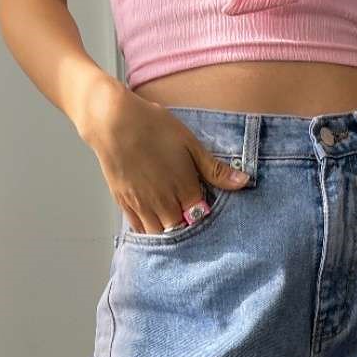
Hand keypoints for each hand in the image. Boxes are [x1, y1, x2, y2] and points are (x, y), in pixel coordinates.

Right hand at [75, 79, 251, 233]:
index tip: (207, 212)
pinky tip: (155, 224)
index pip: (202, 218)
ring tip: (174, 224)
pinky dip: (149, 231)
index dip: (205, 217)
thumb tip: (245, 182)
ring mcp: (143, 206)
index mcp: (184, 189)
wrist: (112, 121)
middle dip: (188, 229)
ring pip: (161, 235)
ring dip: (169, 234)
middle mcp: (164, 203)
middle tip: (191, 220)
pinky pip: (140, 230)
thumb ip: (215, 169)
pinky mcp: (125, 205)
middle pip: (182, 231)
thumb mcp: (189, 143)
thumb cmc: (152, 126)